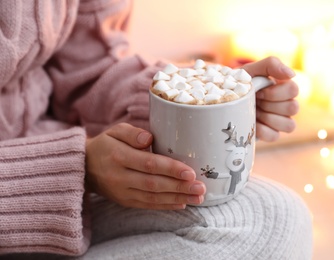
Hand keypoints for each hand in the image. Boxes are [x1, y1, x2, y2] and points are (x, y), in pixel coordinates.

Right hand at [85, 123, 205, 209]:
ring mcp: (122, 192)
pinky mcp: (125, 201)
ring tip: (198, 197)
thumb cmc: (106, 145)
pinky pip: (147, 205)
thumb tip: (149, 138)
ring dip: (177, 198)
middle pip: (154, 184)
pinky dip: (166, 206)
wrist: (84, 167)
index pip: (148, 164)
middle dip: (180, 187)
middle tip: (201, 188)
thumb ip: (133, 133)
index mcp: (118, 156)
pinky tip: (182, 203)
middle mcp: (120, 177)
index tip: (190, 173)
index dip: (171, 169)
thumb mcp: (115, 131)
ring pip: (153, 197)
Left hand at [242, 56, 298, 141]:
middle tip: (255, 101)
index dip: (274, 92)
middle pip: (293, 107)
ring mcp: (280, 121)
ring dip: (268, 118)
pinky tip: (253, 123)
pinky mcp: (271, 134)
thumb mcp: (250, 70)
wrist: (222, 101)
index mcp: (283, 87)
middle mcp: (286, 104)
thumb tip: (291, 74)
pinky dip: (263, 130)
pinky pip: (275, 136)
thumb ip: (271, 65)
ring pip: (289, 125)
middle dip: (269, 104)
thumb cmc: (238, 83)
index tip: (258, 91)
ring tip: (254, 112)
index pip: (294, 90)